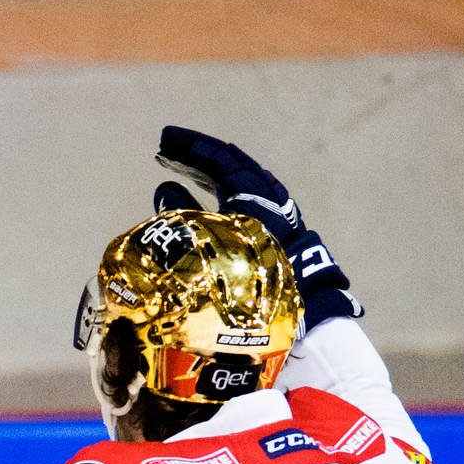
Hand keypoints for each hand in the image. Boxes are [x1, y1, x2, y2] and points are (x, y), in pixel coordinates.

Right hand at [154, 126, 361, 332]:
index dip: (193, 149)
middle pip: (234, 169)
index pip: (224, 163)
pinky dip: (218, 198)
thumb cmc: (255, 288)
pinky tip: (198, 204)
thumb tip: (164, 191)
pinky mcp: (277, 240)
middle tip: (167, 151)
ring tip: (178, 171)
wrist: (299, 321)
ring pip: (241, 186)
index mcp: (258, 203)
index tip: (165, 142)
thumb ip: (184, 217)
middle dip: (198, 158)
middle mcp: (271, 205)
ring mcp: (277, 221)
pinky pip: (245, 206)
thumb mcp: (209, 250)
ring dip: (208, 177)